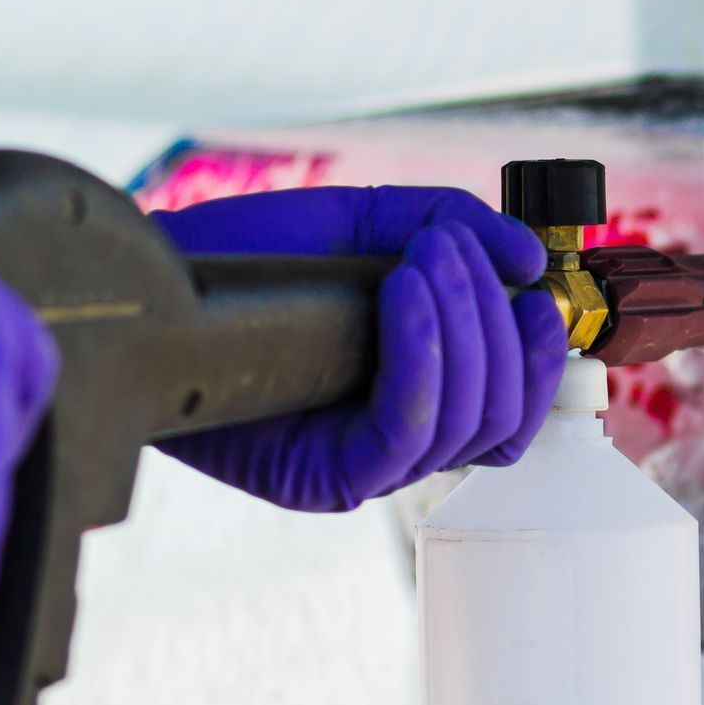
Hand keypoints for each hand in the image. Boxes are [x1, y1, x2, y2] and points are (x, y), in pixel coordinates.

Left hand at [151, 186, 567, 511]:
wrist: (161, 275)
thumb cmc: (260, 257)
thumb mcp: (375, 224)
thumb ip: (457, 229)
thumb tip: (531, 262)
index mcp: (427, 395)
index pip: (518, 409)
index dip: (542, 357)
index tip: (537, 290)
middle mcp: (404, 442)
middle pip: (504, 420)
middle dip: (494, 324)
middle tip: (449, 249)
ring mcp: (367, 468)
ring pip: (465, 427)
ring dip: (461, 330)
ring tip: (421, 258)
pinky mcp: (325, 480)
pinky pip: (404, 436)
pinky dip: (420, 360)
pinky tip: (399, 295)